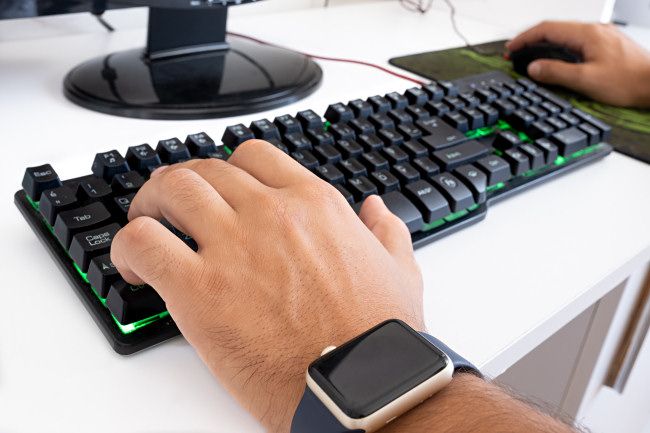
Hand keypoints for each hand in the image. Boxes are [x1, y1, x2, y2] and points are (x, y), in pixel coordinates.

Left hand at [110, 140, 424, 432]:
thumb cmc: (378, 336)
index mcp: (314, 205)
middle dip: (182, 182)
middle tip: (170, 206)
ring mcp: (234, 246)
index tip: (217, 190)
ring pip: (172, 189)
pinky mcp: (200, 289)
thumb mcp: (400, 270)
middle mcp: (271, 213)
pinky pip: (143, 243)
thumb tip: (376, 209)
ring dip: (150, 202)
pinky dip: (127, 246)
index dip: (227, 169)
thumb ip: (386, 231)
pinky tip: (133, 268)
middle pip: (206, 169)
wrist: (363, 386)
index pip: (254, 156)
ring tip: (145, 225)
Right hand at [507, 21, 649, 107]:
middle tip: (516, 54)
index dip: (524, 39)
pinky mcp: (606, 46)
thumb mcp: (585, 80)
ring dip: (545, 46)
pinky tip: (557, 60)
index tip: (511, 49)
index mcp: (586, 34)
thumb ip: (556, 72)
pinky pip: (576, 42)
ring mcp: (601, 37)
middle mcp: (594, 31)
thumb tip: (534, 67)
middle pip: (554, 30)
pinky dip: (560, 50)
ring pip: (565, 36)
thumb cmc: (628, 81)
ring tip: (532, 58)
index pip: (546, 29)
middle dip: (531, 41)